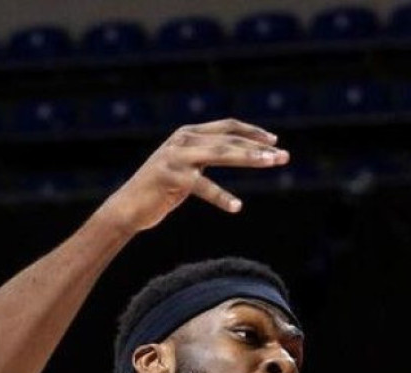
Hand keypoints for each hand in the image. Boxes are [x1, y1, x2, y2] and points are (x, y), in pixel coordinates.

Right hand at [96, 119, 288, 233]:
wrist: (128, 207)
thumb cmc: (161, 189)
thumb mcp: (187, 166)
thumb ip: (207, 154)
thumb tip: (240, 151)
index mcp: (188, 134)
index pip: (227, 127)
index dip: (252, 132)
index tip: (274, 141)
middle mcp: (182, 140)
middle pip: (228, 140)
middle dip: (258, 148)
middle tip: (283, 157)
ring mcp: (175, 157)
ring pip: (219, 154)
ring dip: (248, 159)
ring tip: (269, 165)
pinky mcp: (169, 177)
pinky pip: (202, 186)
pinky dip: (221, 196)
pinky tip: (236, 207)